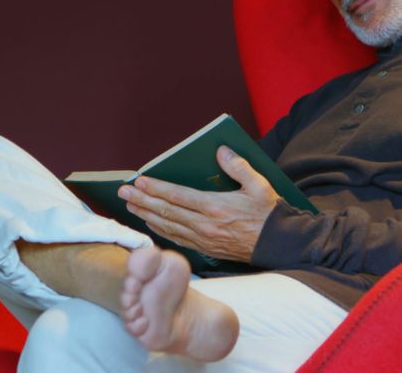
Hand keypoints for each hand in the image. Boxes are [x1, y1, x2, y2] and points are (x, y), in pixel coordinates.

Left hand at [117, 145, 280, 262]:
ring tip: (130, 206)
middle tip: (123, 192)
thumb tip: (220, 151)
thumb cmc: (269, 213)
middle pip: (166, 212)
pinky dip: (161, 231)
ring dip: (147, 215)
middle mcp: (205, 225)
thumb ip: (239, 166)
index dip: (156, 189)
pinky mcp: (206, 249)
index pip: (177, 196)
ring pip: (168, 227)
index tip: (139, 181)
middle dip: (142, 201)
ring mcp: (204, 240)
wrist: (279, 244)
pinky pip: (177, 239)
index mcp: (215, 207)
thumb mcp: (259, 185)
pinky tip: (151, 224)